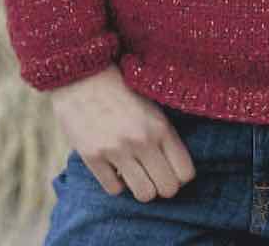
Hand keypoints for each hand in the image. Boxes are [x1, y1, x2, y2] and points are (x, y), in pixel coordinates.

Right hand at [49, 63, 195, 201]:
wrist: (83, 73)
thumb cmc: (122, 88)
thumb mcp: (152, 104)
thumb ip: (165, 134)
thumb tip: (175, 168)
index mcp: (161, 126)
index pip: (185, 173)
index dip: (180, 175)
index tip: (172, 168)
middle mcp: (142, 140)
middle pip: (168, 189)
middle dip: (163, 185)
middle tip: (154, 173)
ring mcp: (116, 150)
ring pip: (144, 195)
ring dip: (142, 187)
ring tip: (136, 172)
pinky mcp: (93, 157)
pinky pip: (114, 190)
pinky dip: (116, 182)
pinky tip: (114, 165)